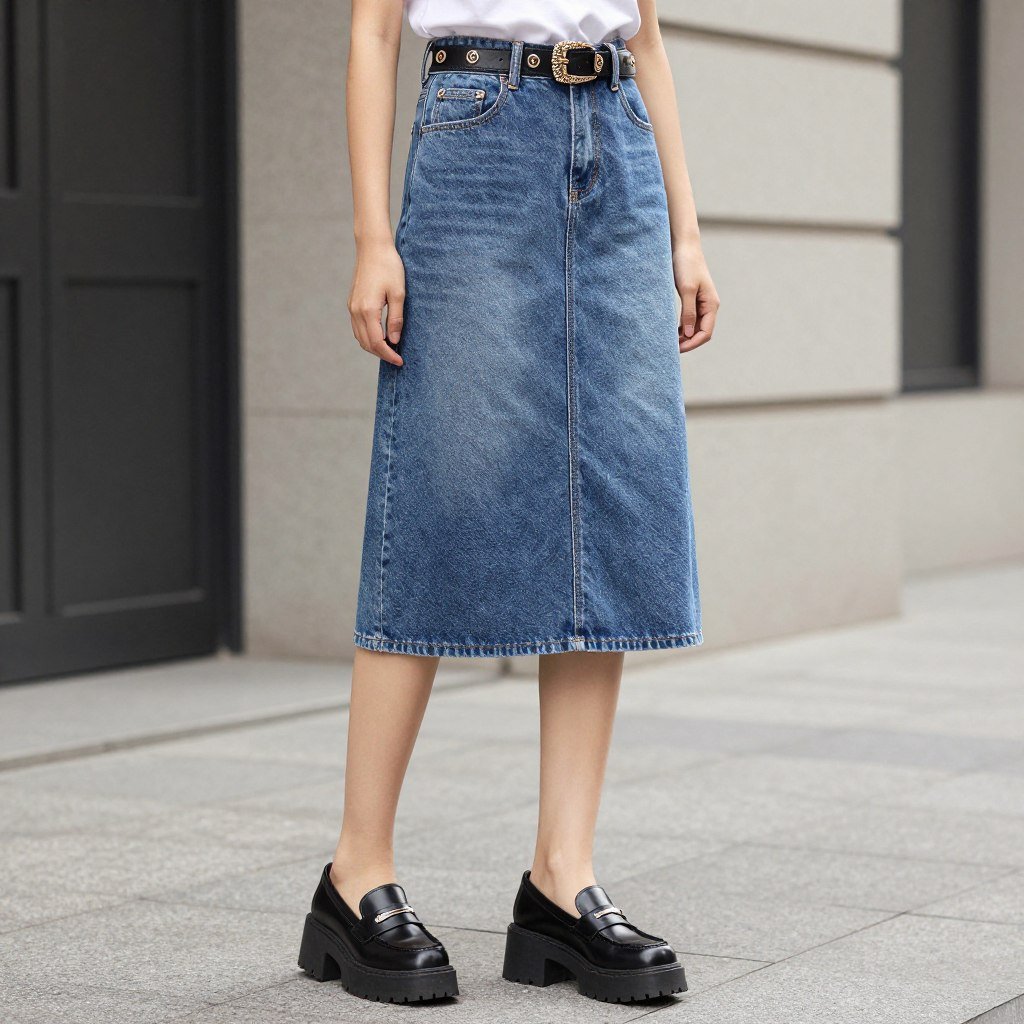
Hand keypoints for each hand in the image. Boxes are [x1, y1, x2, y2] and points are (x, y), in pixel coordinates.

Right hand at [348, 240, 405, 366]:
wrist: (372, 247)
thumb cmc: (389, 267)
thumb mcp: (398, 294)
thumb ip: (396, 319)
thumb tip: (394, 341)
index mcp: (368, 310)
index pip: (376, 342)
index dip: (388, 355)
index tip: (400, 361)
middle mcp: (356, 311)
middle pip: (366, 343)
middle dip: (381, 354)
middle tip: (397, 358)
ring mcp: (352, 307)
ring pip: (360, 336)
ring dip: (373, 346)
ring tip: (390, 349)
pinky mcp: (352, 302)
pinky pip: (357, 327)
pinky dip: (367, 336)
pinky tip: (380, 336)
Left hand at [673, 244, 719, 352]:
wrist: (684, 246)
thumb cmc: (686, 265)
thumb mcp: (686, 290)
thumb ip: (688, 313)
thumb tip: (688, 335)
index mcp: (711, 304)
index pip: (705, 333)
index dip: (692, 344)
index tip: (677, 350)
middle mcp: (709, 306)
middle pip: (701, 332)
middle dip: (688, 342)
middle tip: (670, 348)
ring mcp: (702, 303)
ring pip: (695, 327)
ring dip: (685, 336)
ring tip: (670, 342)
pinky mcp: (693, 299)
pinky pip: (690, 319)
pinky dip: (682, 328)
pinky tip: (672, 331)